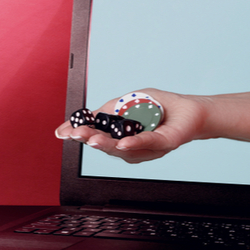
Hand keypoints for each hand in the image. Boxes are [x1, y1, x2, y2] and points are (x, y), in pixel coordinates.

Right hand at [54, 89, 208, 163]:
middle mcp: (129, 145)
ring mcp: (144, 148)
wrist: (189, 111)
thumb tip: (89, 115)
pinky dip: (133, 143)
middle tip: (74, 134)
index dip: (76, 133)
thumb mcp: (129, 102)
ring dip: (105, 142)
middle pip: (103, 144)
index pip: (93, 134)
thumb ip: (110, 110)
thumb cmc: (160, 107)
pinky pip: (146, 144)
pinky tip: (122, 143)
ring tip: (90, 137)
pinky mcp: (163, 144)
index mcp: (118, 134)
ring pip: (120, 147)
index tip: (61, 132)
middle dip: (87, 138)